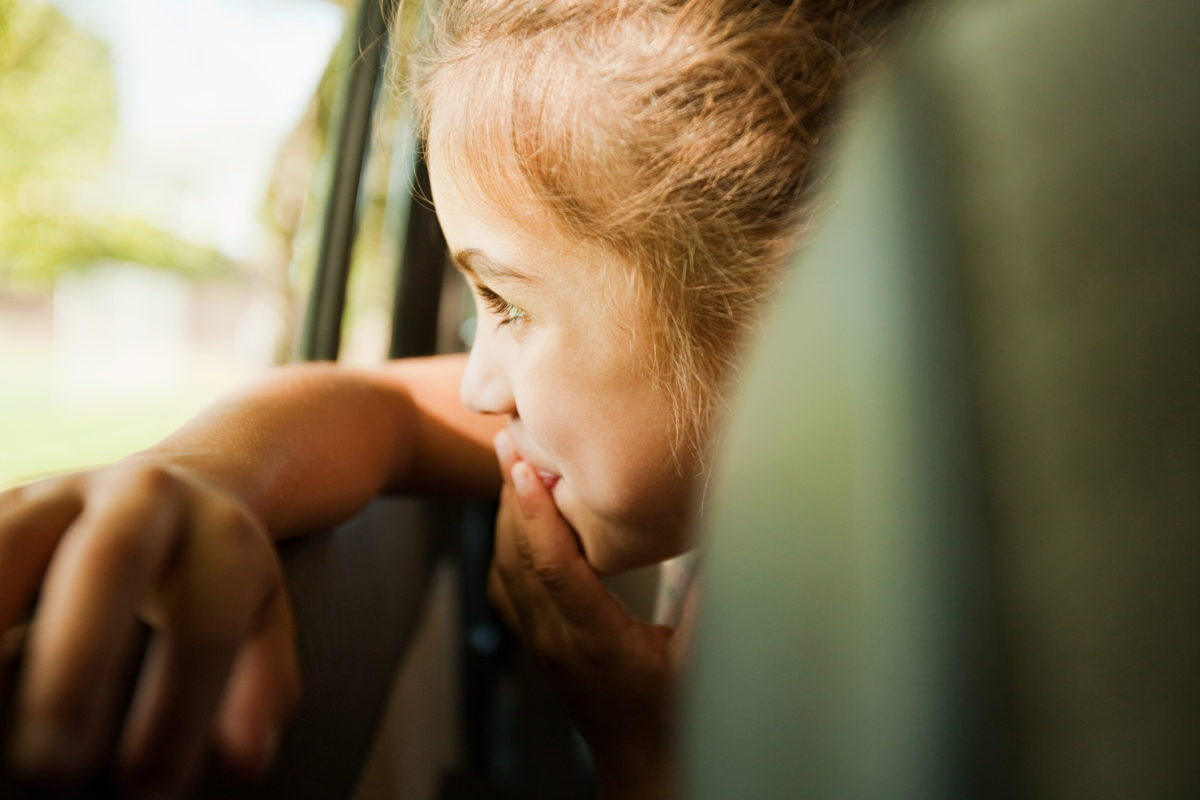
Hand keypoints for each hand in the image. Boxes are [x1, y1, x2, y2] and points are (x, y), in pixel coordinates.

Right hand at [0, 458, 299, 797]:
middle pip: (111, 557)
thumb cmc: (215, 575)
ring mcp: (62, 492)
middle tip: (51, 770)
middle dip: (77, 661)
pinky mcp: (4, 504)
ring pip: (12, 542)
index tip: (151, 790)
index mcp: (219, 528)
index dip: (180, 703)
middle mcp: (140, 495)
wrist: (175, 484)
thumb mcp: (259, 618)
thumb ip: (260, 685)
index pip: (209, 616)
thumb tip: (246, 760)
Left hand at [488, 430, 686, 798]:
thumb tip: (725, 533)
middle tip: (510, 438)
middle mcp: (556, 640)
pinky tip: (516, 511)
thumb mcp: (703, 654)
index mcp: (596, 642)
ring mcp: (539, 643)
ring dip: (505, 512)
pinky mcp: (535, 641)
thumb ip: (713, 596)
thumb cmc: (677, 710)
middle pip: (517, 557)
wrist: (644, 759)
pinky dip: (506, 539)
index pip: (554, 569)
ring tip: (511, 459)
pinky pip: (504, 583)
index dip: (538, 514)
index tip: (525, 466)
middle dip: (510, 494)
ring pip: (504, 567)